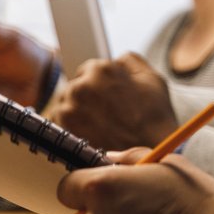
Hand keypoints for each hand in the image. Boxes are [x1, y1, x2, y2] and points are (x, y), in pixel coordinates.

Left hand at [48, 53, 176, 149]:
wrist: (152, 153)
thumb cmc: (155, 118)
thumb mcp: (152, 78)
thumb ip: (129, 60)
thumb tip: (116, 59)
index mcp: (101, 69)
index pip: (89, 69)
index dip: (100, 84)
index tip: (107, 98)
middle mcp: (81, 85)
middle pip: (76, 86)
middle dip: (87, 97)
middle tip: (105, 114)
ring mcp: (70, 108)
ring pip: (65, 103)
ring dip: (77, 111)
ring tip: (98, 125)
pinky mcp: (64, 130)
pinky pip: (58, 123)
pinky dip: (70, 127)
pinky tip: (89, 133)